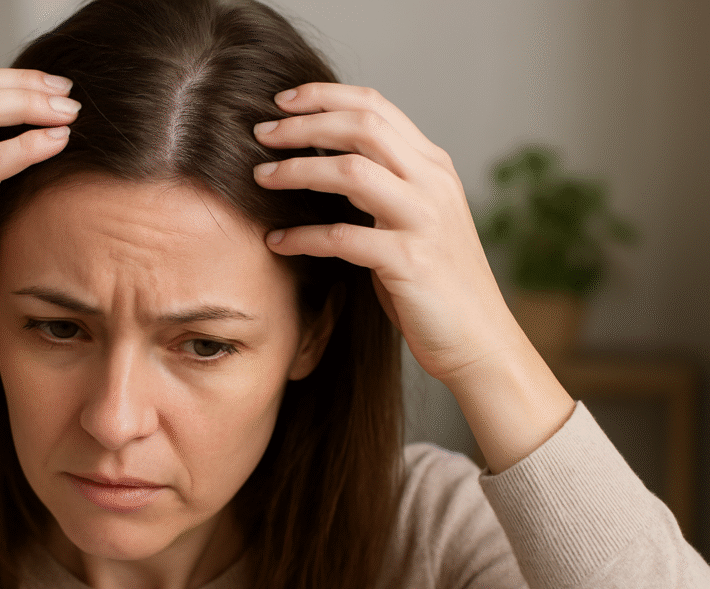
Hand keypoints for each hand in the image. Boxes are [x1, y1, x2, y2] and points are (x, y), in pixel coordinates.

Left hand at [252, 83, 523, 384]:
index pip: (376, 107)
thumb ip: (384, 187)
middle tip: (261, 131)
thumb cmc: (436, 284)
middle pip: (361, 126)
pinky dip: (303, 236)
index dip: (325, 96)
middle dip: (304, 124)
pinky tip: (277, 240)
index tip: (283, 100)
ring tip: (261, 176)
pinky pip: (343, 237)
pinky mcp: (410, 260)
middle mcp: (433, 183)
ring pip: (352, 171)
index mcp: (433, 166)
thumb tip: (323, 164)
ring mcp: (424, 219)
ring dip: (298, 170)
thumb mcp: (415, 219)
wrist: (479, 340)